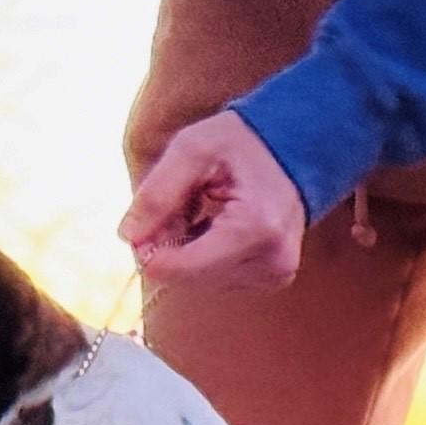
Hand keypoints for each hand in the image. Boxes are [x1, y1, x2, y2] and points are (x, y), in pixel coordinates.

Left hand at [119, 111, 307, 291]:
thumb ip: (157, 192)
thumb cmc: (244, 143)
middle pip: (192, 278)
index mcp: (254, 228)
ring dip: (187, 252)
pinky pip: (221, 279)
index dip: (152, 254)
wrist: (297, 147)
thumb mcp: (193, 149)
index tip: (138, 229)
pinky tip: (212, 226)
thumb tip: (128, 236)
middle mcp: (272, 260)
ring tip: (197, 211)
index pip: (187, 268)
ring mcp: (276, 273)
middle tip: (170, 208)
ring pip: (203, 281)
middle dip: (170, 249)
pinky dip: (205, 257)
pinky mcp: (274, 278)